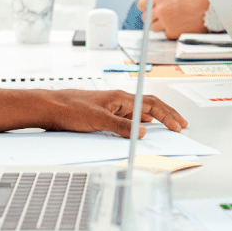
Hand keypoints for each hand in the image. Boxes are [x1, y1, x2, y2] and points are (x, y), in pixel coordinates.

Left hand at [44, 89, 187, 137]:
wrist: (51, 108)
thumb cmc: (70, 108)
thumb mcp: (98, 120)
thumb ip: (122, 127)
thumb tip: (142, 132)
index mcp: (121, 97)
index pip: (151, 104)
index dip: (167, 115)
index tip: (177, 125)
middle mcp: (119, 101)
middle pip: (149, 107)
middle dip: (167, 115)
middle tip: (180, 125)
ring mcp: (112, 108)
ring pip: (139, 113)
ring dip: (155, 120)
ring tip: (167, 127)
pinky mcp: (105, 116)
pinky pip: (128, 119)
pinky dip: (139, 125)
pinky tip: (140, 131)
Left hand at [135, 0, 209, 38]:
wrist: (208, 10)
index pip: (141, 4)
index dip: (145, 7)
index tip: (149, 9)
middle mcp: (160, 10)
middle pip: (145, 17)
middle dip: (152, 17)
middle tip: (161, 16)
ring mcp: (165, 22)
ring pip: (153, 28)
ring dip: (159, 25)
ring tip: (170, 21)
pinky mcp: (172, 33)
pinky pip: (164, 34)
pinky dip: (170, 31)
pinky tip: (178, 26)